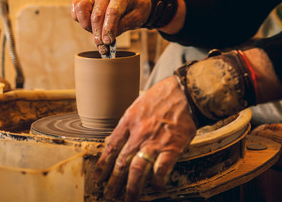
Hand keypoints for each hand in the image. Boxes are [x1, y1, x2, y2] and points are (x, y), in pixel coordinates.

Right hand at [71, 0, 150, 53]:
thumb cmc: (136, 8)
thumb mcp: (137, 18)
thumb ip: (122, 26)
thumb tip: (107, 38)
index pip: (112, 12)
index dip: (109, 29)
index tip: (108, 42)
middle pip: (97, 15)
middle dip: (99, 34)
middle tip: (104, 47)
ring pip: (82, 9)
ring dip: (87, 26)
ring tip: (97, 36)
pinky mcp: (88, 2)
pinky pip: (76, 8)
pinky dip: (79, 18)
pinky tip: (88, 27)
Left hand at [94, 76, 196, 200]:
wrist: (185, 92)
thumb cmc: (162, 96)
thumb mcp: (138, 104)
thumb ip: (129, 122)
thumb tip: (119, 139)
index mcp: (129, 121)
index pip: (111, 147)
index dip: (103, 164)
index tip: (99, 176)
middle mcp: (138, 134)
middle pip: (121, 162)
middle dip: (113, 181)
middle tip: (108, 194)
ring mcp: (154, 142)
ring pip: (137, 170)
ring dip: (132, 187)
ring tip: (128, 199)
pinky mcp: (172, 147)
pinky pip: (161, 169)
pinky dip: (157, 180)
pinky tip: (156, 186)